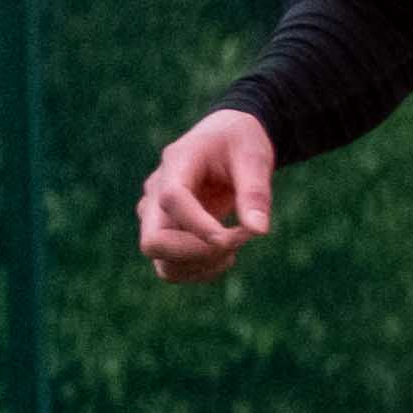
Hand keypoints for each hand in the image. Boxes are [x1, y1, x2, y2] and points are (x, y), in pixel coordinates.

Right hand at [139, 107, 277, 284]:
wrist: (226, 142)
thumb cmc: (240, 143)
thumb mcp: (255, 157)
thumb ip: (255, 192)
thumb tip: (259, 231)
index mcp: (175, 163)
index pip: (172, 200)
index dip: (200, 226)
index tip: (237, 237)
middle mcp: (156, 191)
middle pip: (153, 241)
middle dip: (198, 253)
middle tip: (236, 242)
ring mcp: (156, 214)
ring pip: (162, 262)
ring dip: (201, 266)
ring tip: (233, 249)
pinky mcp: (165, 232)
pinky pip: (172, 267)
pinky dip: (200, 270)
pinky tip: (225, 255)